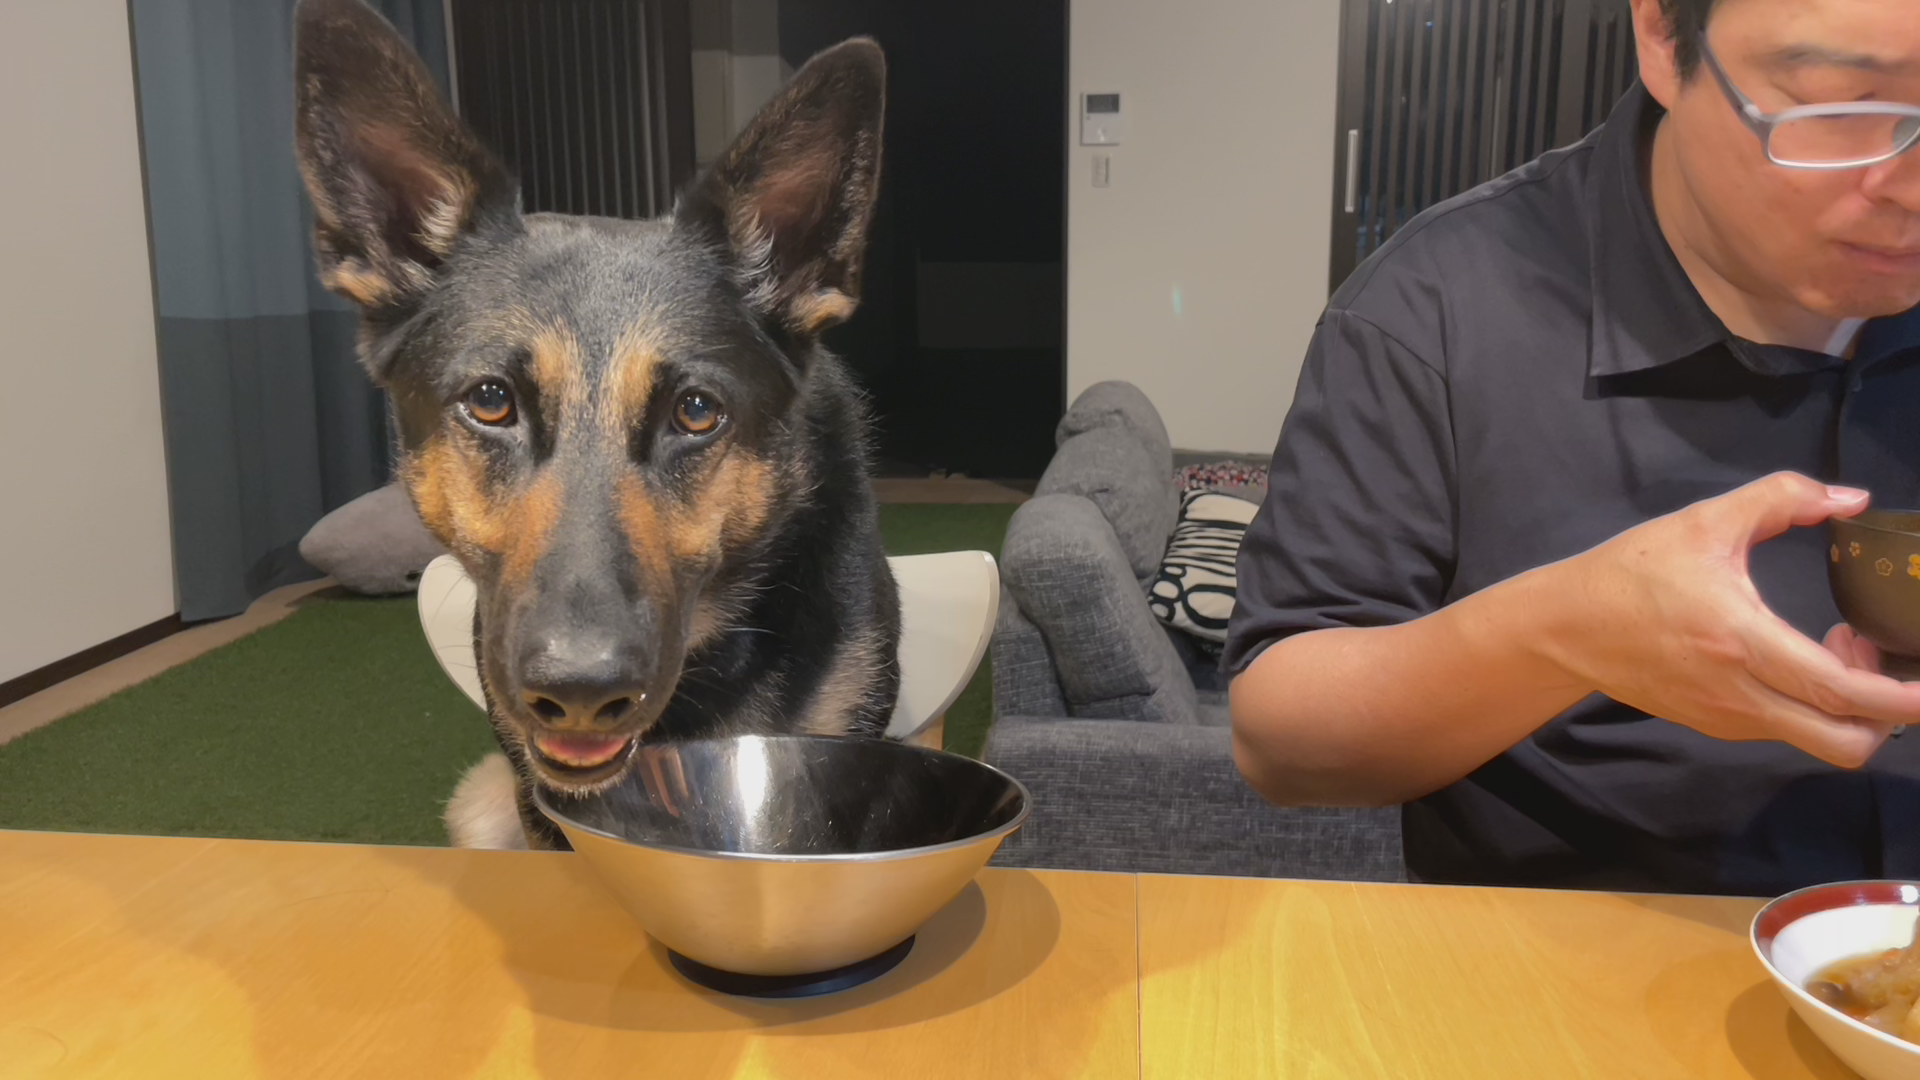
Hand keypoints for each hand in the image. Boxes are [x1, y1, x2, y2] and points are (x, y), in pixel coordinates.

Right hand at [1528, 472, 1919, 766]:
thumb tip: (1850, 498)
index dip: (1899, 695)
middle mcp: (1740, 694)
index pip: (1839, 690)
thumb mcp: (1704, 522)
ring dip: (1849, 706)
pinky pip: (1786, 729)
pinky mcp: (1717, 724)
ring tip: (1834, 652)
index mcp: (1742, 642)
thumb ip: (1782, 498)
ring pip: (1819, 741)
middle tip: (1880, 659)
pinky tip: (1795, 660)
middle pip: (1844, 742)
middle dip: (1889, 714)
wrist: (1566, 626)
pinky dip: (1813, 706)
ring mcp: (1728, 717)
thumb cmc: (1632, 573)